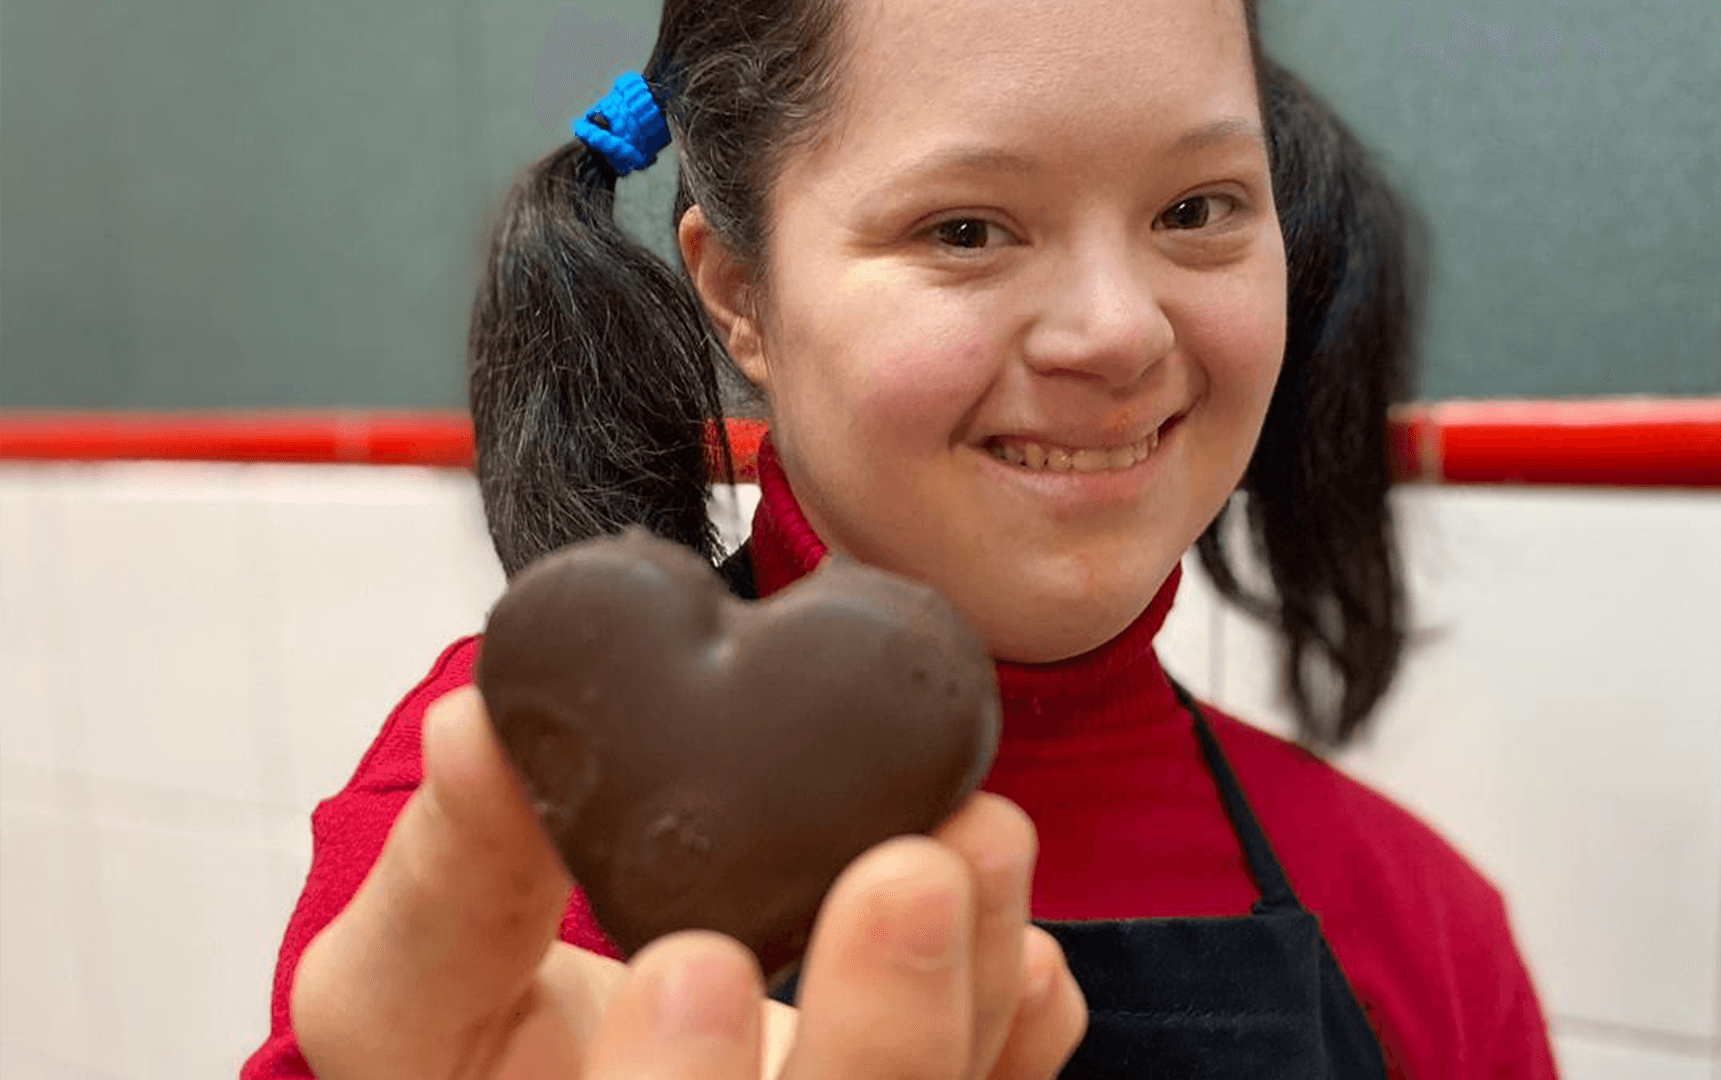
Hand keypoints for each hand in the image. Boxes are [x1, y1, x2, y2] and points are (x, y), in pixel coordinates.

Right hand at [291, 686, 1085, 1079]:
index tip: (698, 961)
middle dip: (878, 1038)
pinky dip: (1020, 1032)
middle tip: (907, 877)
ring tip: (982, 839)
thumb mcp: (414, 973)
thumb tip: (476, 726)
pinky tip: (1034, 958)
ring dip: (970, 990)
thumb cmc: (473, 1034)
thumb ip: (450, 872)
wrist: (570, 1074)